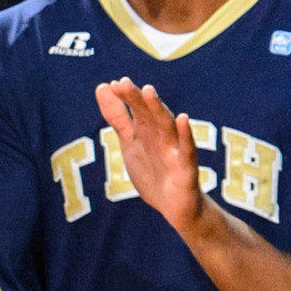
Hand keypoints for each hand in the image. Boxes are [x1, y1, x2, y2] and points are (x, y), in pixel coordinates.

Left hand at [94, 75, 208, 238]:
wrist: (174, 207)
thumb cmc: (154, 171)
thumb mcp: (130, 143)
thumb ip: (118, 117)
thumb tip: (103, 86)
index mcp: (147, 131)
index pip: (135, 110)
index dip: (124, 98)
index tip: (112, 84)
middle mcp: (162, 137)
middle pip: (149, 115)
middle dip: (137, 99)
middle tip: (123, 82)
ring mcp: (175, 151)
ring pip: (166, 127)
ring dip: (157, 109)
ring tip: (148, 91)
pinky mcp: (186, 169)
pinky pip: (186, 151)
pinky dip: (185, 135)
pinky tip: (182, 119)